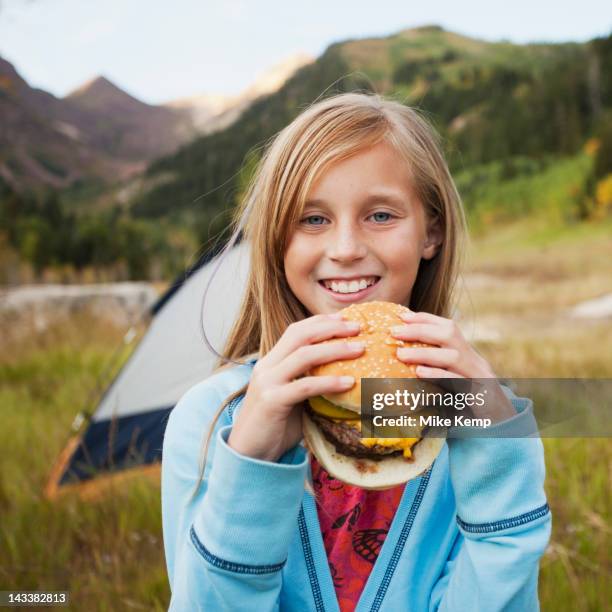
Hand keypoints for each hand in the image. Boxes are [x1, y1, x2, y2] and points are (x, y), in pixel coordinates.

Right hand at [228, 313, 364, 461]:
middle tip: (358, 328)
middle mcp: (266, 367)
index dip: (320, 322)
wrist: (249, 455)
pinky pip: (305, 386)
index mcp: (270, 362)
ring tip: (360, 349)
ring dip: (335, 349)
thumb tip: (346, 375)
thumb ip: (308, 382)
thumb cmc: (276, 427)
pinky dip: (329, 382)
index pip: (295, 331)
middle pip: (300, 335)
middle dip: (331, 328)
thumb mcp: (292, 398)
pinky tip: (349, 382)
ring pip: (304, 355)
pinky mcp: (272, 401)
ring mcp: (267, 382)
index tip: (346, 319)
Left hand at [391, 310, 515, 422]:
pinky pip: (458, 382)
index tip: (401, 316)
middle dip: (419, 330)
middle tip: (393, 332)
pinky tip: (419, 373)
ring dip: (424, 353)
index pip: (448, 326)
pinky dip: (437, 375)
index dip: (425, 318)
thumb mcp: (454, 382)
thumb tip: (403, 355)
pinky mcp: (480, 397)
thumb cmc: (470, 405)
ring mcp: (480, 378)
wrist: (502, 428)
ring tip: (400, 354)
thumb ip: (437, 367)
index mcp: (469, 355)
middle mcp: (476, 362)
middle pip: (450, 335)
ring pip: (453, 357)